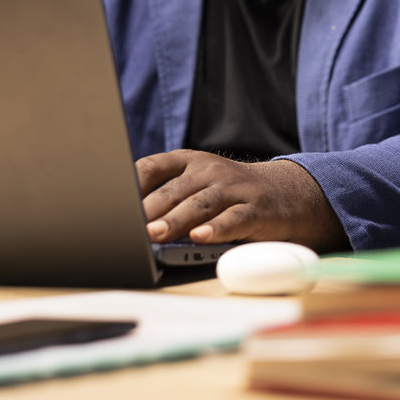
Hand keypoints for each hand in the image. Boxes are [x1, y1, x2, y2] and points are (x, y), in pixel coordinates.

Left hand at [137, 151, 347, 251]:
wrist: (288, 193)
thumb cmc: (230, 194)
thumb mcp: (198, 184)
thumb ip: (166, 196)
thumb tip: (123, 222)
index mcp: (189, 161)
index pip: (152, 166)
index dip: (130, 184)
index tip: (110, 202)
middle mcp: (210, 170)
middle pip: (174, 190)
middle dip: (149, 210)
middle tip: (128, 228)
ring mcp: (234, 188)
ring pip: (199, 204)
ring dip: (174, 220)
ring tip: (153, 235)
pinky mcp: (256, 209)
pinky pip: (233, 218)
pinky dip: (216, 229)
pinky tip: (200, 237)